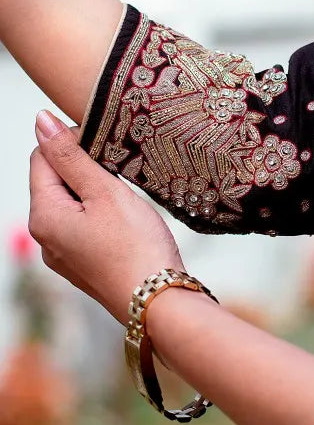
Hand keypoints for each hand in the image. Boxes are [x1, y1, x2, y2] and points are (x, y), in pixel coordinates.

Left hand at [29, 110, 185, 321]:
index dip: (72, 142)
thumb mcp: (104, 192)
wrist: (159, 303)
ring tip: (126, 198)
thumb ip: (71, 155)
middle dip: (85, 169)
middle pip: (56, 182)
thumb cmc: (136, 248)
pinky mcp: (84, 265)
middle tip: (120, 173)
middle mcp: (46, 238)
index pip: (42, 158)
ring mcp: (64, 255)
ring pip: (73, 205)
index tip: (106, 145)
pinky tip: (126, 221)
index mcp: (44, 216)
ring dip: (96, 192)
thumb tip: (41, 121)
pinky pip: (85, 227)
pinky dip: (102, 215)